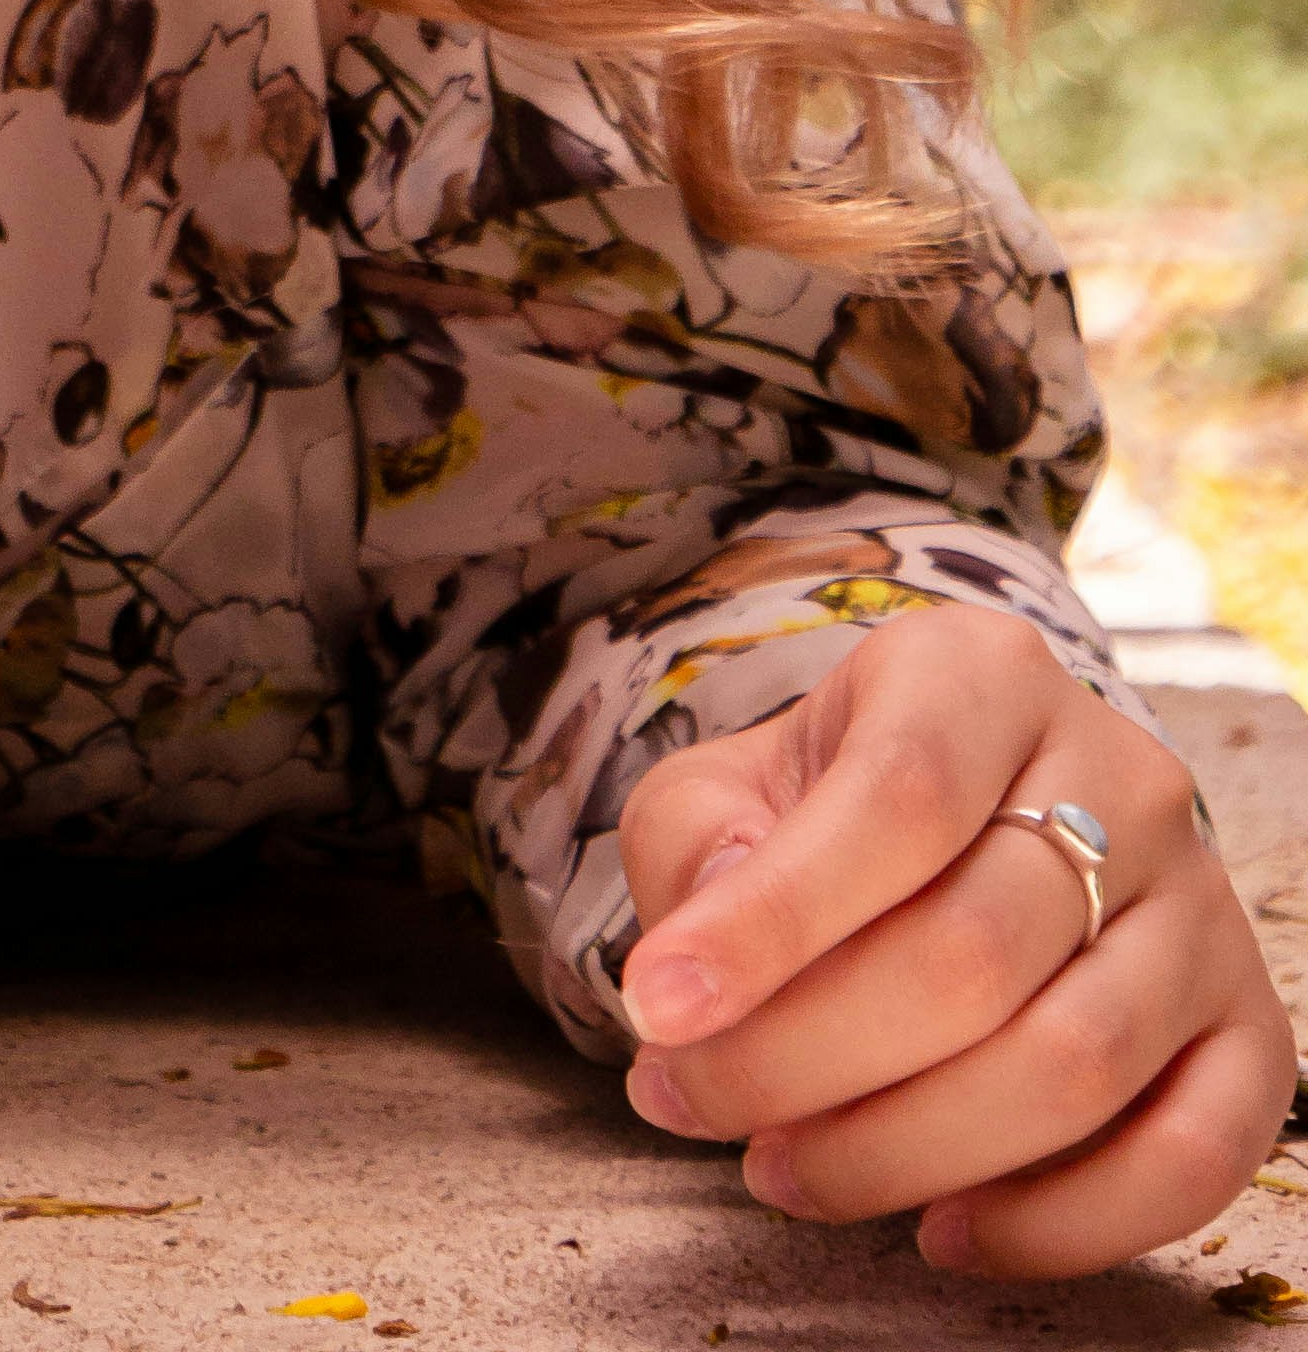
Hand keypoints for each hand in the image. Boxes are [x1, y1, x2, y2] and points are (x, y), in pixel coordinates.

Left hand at [614, 602, 1290, 1277]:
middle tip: (689, 1104)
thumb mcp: (735, 782)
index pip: (894, 797)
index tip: (657, 1008)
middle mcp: (1122, 775)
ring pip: (1076, 1064)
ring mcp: (1201, 906)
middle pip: (974, 949)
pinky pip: (1189, 1158)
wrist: (983, 817)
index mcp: (982, 675)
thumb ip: (700, 846)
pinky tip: (944, 1229)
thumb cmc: (834, 808)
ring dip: (907, 1150)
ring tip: (783, 1170)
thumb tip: (709, 953)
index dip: (772, 922)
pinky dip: (1064, 1225)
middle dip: (807, 1058)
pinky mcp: (1250, 1031)